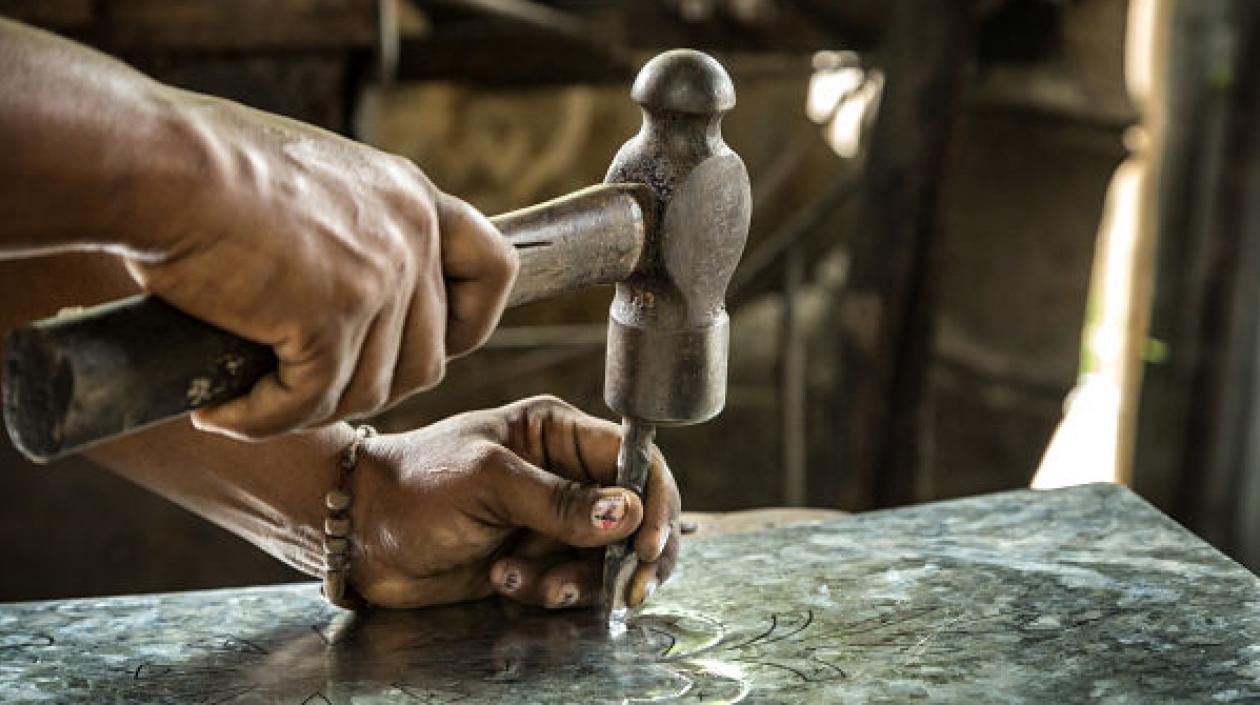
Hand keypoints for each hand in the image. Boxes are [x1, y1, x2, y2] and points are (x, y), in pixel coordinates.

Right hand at [124, 92, 516, 438]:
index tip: (422, 346)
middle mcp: (411, 237)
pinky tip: (222, 413)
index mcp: (413, 200)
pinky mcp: (332, 317)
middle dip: (368, 387)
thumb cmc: (212, 168)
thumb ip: (358, 233)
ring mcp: (379, 278)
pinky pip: (310, 401)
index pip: (494, 271)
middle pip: (427, 359)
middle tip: (305, 390)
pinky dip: (264, 420)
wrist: (162, 163)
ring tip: (252, 402)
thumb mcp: (320, 182)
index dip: (470, 325)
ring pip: (371, 390)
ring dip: (309, 409)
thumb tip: (353, 300)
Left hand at [348, 396, 680, 609]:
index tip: (649, 547)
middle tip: (622, 590)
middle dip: (628, 556)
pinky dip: (551, 593)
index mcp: (558, 434)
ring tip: (527, 583)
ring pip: (606, 559)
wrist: (360, 536)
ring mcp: (553, 522)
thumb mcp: (488, 483)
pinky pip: (574, 585)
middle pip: (634, 517)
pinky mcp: (538, 561)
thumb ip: (560, 502)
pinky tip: (507, 582)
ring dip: (578, 581)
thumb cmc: (416, 487)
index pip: (634, 461)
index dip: (654, 503)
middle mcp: (565, 475)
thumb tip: (629, 514)